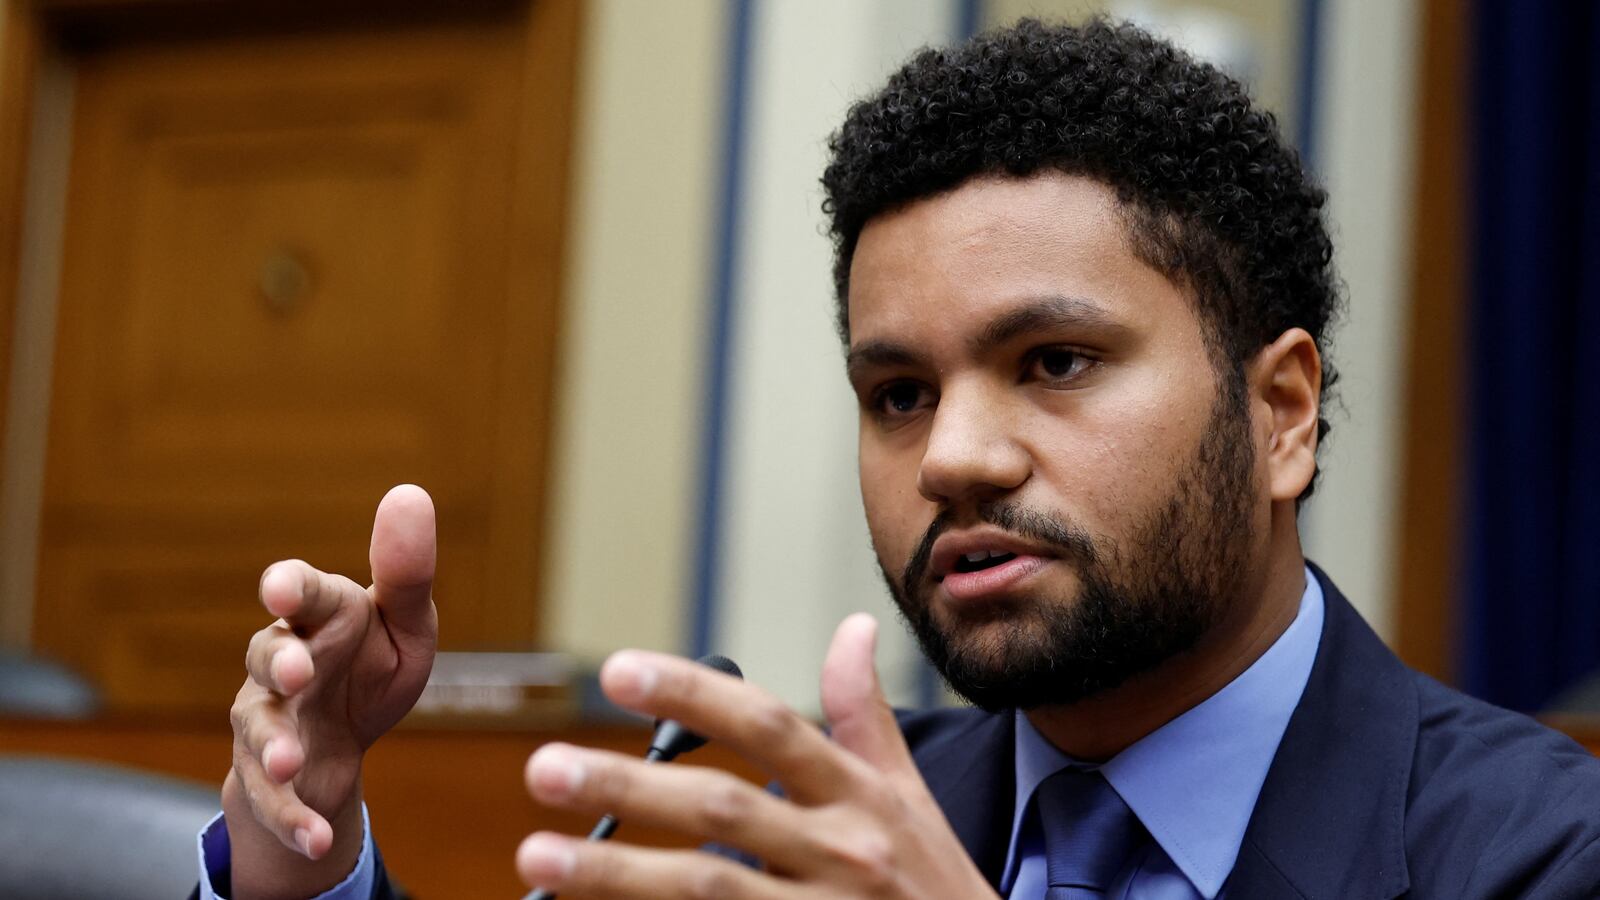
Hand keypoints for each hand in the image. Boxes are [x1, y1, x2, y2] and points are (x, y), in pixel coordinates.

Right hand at [222, 484, 437, 896]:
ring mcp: (268, 719)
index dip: (291, 586)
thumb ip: (408, 572)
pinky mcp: (269, 775)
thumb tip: (410, 493)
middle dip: (280, 660)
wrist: (343, 740)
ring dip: (273, 745)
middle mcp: (282, 661)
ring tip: (291, 762)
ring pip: (259, 727)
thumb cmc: (372, 663)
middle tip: (299, 672)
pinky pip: (273, 800)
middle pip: (268, 653)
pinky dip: (293, 820)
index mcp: (320, 615)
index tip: (285, 587)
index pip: (302, 591)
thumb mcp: (405, 624)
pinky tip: (316, 840)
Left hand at [516, 614, 997, 898]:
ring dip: (614, 871)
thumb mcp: (912, 797)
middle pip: (721, 809)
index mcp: (859, 797)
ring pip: (705, 889)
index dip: (693, 693)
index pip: (769, 726)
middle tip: (545, 767)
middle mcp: (840, 852)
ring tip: (538, 854)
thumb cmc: (935, 886)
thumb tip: (852, 629)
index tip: (617, 670)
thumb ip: (866, 716)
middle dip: (626, 785)